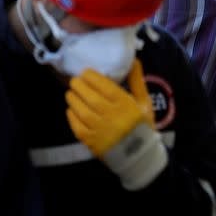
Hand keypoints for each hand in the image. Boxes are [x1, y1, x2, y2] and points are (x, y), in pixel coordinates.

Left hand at [66, 60, 166, 189]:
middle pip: (91, 98)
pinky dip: (72, 116)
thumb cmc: (142, 125)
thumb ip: (137, 81)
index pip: (106, 87)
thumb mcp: (144, 102)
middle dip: (80, 86)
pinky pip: (78, 127)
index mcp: (127, 106)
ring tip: (71, 93)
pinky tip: (72, 109)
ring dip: (74, 99)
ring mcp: (101, 131)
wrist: (139, 154)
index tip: (86, 72)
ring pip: (82, 111)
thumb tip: (133, 60)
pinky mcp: (92, 143)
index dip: (93, 78)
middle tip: (75, 80)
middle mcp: (113, 117)